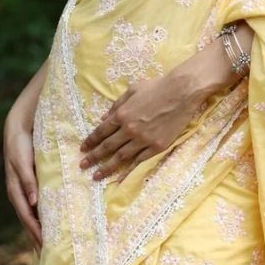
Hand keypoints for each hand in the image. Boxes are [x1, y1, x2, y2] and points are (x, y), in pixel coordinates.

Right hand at [3, 109, 41, 252]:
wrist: (18, 129)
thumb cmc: (20, 145)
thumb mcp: (22, 161)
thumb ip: (28, 180)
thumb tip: (33, 203)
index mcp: (16, 191)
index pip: (27, 217)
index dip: (35, 233)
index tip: (45, 247)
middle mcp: (20, 196)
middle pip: (29, 223)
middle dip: (38, 240)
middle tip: (50, 258)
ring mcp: (25, 194)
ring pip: (33, 219)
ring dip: (41, 234)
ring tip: (52, 249)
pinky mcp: (32, 189)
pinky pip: (38, 209)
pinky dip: (43, 221)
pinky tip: (52, 228)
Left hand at [78, 71, 205, 183]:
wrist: (182, 92)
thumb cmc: (157, 87)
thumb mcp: (133, 90)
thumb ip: (117, 105)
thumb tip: (104, 118)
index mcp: (122, 114)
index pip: (101, 131)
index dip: (90, 141)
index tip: (82, 149)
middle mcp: (129, 129)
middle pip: (107, 147)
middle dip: (93, 157)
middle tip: (83, 166)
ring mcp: (143, 140)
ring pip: (121, 157)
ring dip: (107, 167)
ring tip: (97, 175)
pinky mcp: (157, 146)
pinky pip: (140, 160)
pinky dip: (129, 170)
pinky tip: (120, 177)